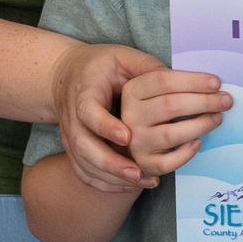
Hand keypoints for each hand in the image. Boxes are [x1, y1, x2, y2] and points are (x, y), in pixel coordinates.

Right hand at [52, 42, 168, 191]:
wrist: (66, 77)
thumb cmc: (100, 66)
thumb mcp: (121, 57)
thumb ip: (144, 66)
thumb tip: (175, 77)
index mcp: (85, 93)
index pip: (89, 112)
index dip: (106, 126)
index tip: (127, 137)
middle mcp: (74, 119)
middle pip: (84, 147)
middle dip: (110, 163)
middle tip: (137, 171)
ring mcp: (72, 139)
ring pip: (85, 165)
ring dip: (112, 177)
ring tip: (140, 180)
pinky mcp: (76, 152)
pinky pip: (87, 175)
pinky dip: (108, 184)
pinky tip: (133, 185)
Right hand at [120, 68, 231, 180]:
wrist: (129, 140)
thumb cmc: (153, 108)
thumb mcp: (153, 89)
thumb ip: (172, 81)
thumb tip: (210, 83)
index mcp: (133, 91)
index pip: (163, 81)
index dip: (192, 81)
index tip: (216, 82)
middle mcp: (131, 116)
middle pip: (170, 105)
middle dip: (204, 102)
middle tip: (226, 101)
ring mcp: (136, 142)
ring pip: (171, 134)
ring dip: (200, 125)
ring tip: (217, 118)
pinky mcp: (145, 163)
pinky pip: (168, 162)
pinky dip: (186, 153)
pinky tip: (199, 142)